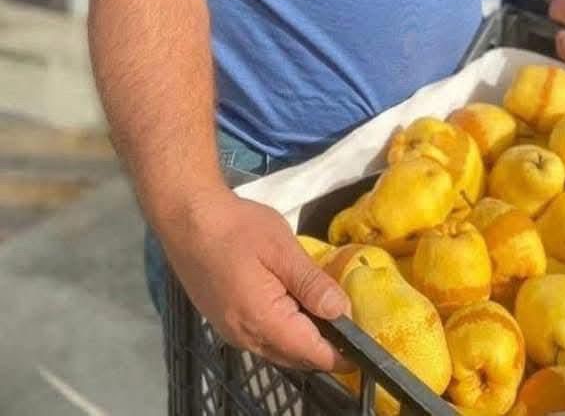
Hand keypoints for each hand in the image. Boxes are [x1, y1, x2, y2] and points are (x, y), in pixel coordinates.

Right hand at [160, 188, 351, 372]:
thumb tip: (342, 311)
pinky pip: (262, 338)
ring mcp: (231, 331)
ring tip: (328, 315)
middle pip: (296, 357)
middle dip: (325, 348)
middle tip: (351, 324)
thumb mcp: (282, 249)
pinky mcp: (224, 320)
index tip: (366, 343)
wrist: (187, 218)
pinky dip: (285, 331)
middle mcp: (246, 337)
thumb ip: (312, 283)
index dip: (341, 355)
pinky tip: (295, 306)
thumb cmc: (236, 228)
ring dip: (304, 339)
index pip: (312, 354)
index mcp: (264, 322)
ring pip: (278, 349)